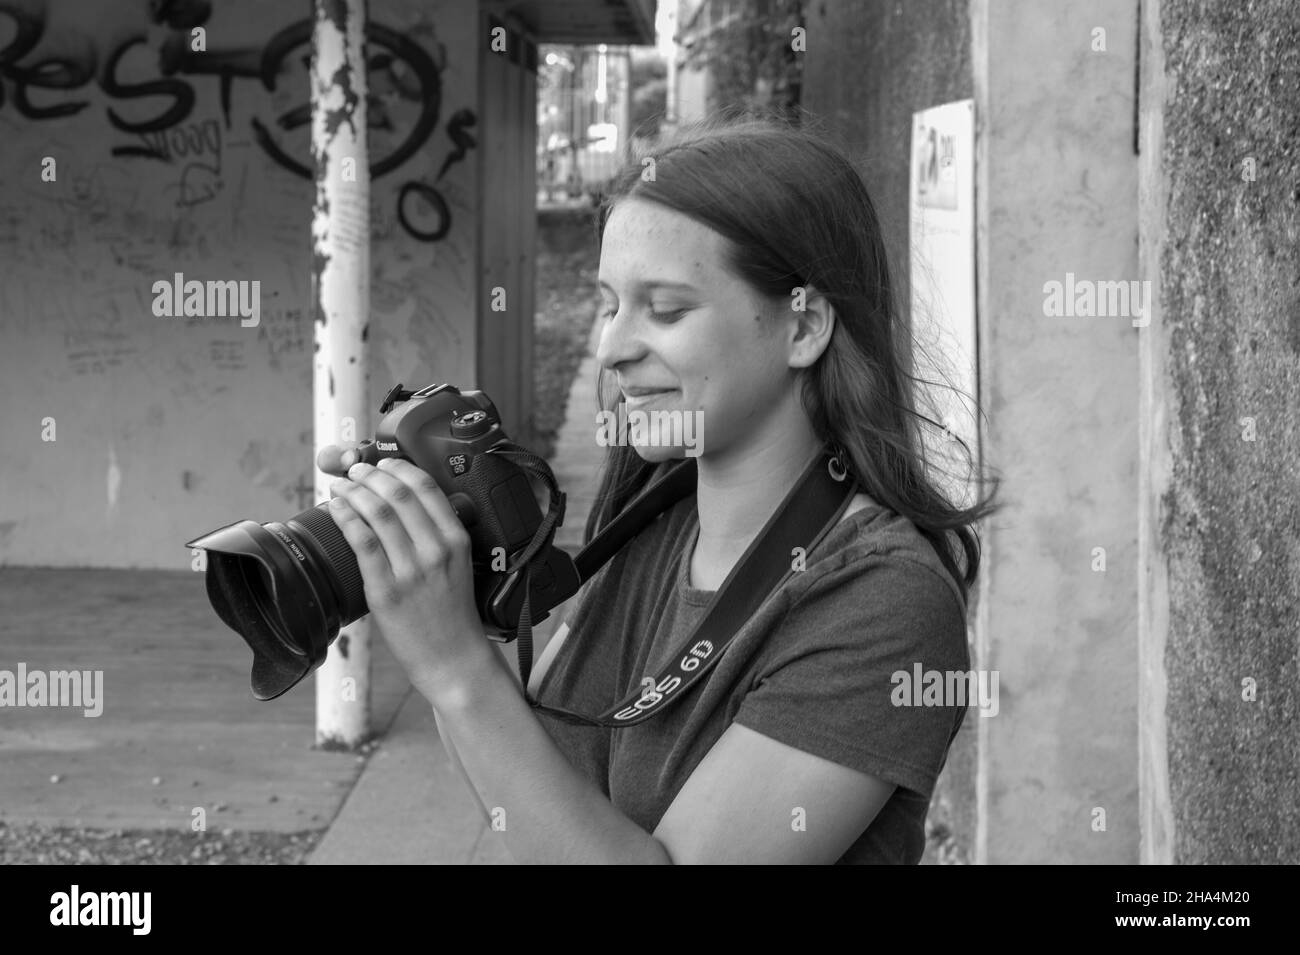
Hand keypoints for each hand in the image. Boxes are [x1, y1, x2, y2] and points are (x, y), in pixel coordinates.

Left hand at [321, 453, 484, 699]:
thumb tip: (406, 507)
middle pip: (398, 494)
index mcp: (456, 539)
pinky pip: (362, 542)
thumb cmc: (453, 613)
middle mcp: (436, 550)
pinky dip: (345, 518)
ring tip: (340, 486)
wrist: (452, 657)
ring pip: (377, 513)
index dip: (397, 467)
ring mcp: (411, 570)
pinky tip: (336, 508)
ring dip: (353, 492)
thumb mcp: (459, 565)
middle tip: (354, 470)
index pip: (426, 487)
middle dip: (369, 474)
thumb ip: (438, 535)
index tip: (381, 463)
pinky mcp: (386, 590)